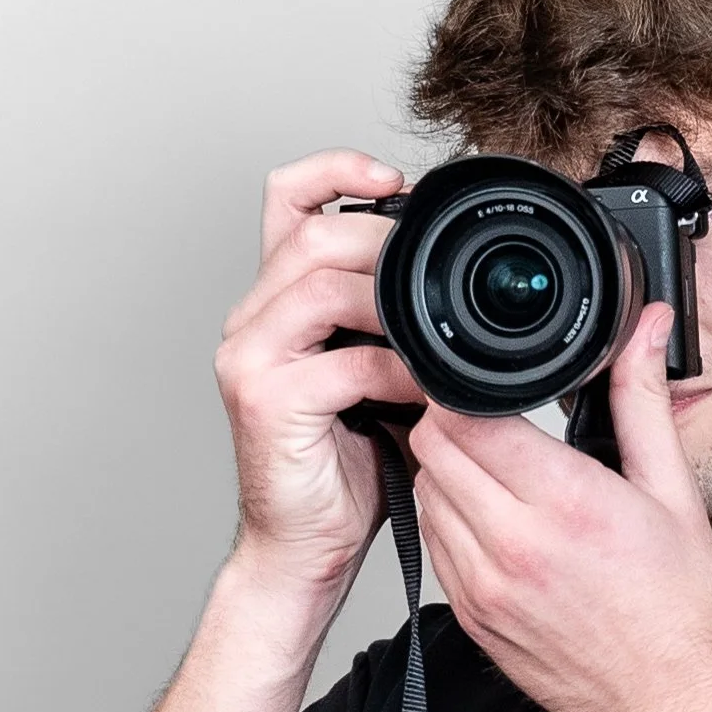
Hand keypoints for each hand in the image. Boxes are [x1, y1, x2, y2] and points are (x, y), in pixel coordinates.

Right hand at [214, 148, 426, 596]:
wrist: (309, 543)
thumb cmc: (349, 460)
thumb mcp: (383, 369)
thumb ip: (401, 320)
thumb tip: (462, 281)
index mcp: (277, 299)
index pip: (288, 198)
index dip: (338, 168)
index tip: (395, 178)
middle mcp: (252, 319)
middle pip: (311, 234)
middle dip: (383, 241)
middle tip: (435, 274)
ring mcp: (249, 358)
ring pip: (320, 286)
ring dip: (391, 301)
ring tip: (434, 330)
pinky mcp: (264, 402)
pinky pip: (343, 362)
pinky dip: (397, 369)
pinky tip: (426, 388)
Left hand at [408, 302, 711, 711]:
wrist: (673, 703)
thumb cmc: (681, 607)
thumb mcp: (672, 491)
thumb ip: (643, 400)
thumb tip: (644, 331)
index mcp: (567, 503)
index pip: (468, 418)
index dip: (467, 390)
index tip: (488, 383)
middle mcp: (514, 546)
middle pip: (433, 450)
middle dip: (453, 423)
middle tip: (491, 418)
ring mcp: (484, 588)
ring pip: (425, 494)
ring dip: (449, 472)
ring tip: (496, 470)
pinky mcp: (472, 619)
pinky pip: (434, 546)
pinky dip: (453, 520)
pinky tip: (496, 521)